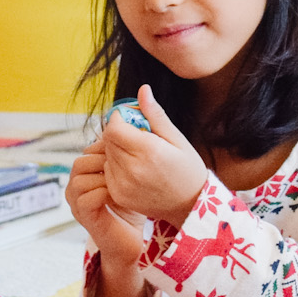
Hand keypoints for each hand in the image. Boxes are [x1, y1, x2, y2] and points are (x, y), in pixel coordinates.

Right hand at [65, 139, 149, 268]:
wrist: (130, 241)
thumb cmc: (131, 209)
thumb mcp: (129, 178)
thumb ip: (124, 159)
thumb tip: (135, 132)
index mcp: (85, 174)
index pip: (88, 151)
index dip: (106, 148)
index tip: (127, 150)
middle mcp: (76, 187)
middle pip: (80, 162)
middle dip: (103, 161)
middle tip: (125, 166)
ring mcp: (76, 203)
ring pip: (80, 179)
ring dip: (103, 178)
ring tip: (122, 182)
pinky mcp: (83, 216)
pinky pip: (86, 198)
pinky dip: (104, 193)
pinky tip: (119, 195)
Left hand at [99, 85, 207, 226]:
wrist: (191, 207)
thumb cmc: (188, 170)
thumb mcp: (177, 139)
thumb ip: (156, 115)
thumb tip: (143, 89)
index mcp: (148, 151)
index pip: (114, 127)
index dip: (118, 119)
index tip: (129, 118)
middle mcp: (132, 169)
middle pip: (108, 140)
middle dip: (118, 133)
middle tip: (136, 136)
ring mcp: (123, 184)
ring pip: (106, 155)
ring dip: (116, 150)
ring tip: (137, 154)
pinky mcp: (119, 195)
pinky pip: (107, 172)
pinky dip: (116, 167)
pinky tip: (134, 170)